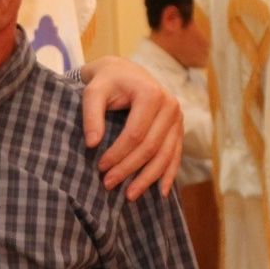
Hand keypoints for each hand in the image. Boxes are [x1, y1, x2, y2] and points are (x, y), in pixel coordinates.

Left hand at [80, 56, 183, 199]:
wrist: (124, 73)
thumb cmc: (106, 83)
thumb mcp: (93, 92)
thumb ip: (91, 115)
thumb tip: (92, 144)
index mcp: (151, 95)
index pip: (135, 134)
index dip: (118, 154)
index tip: (100, 167)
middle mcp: (170, 106)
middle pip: (150, 147)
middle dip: (129, 169)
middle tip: (108, 184)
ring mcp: (178, 118)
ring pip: (165, 155)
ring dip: (148, 178)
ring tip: (129, 196)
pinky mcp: (178, 128)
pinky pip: (175, 155)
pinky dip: (168, 174)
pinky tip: (159, 192)